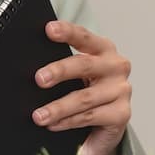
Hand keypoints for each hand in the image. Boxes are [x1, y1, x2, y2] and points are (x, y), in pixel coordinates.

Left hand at [32, 20, 132, 154]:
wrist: (107, 123)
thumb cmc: (87, 91)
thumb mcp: (76, 76)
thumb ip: (62, 68)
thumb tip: (33, 72)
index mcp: (103, 50)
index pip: (84, 37)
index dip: (67, 32)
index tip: (49, 29)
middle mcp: (116, 66)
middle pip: (85, 65)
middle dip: (59, 71)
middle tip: (39, 79)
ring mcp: (121, 90)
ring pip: (84, 97)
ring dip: (58, 108)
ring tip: (39, 116)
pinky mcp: (121, 113)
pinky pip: (89, 117)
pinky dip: (68, 122)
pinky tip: (54, 125)